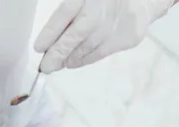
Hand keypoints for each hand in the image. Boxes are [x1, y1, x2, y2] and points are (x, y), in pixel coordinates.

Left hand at [35, 0, 177, 73]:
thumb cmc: (103, 1)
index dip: (49, 33)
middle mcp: (99, 11)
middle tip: (45, 66)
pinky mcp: (123, 39)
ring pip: (85, 48)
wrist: (140, 0)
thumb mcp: (83, 0)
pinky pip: (98, 54)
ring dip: (68, 58)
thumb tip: (49, 37)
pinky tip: (72, 62)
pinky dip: (83, 60)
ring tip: (56, 64)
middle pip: (74, 36)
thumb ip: (68, 14)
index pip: (63, 15)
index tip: (38, 48)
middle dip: (57, 53)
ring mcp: (111, 26)